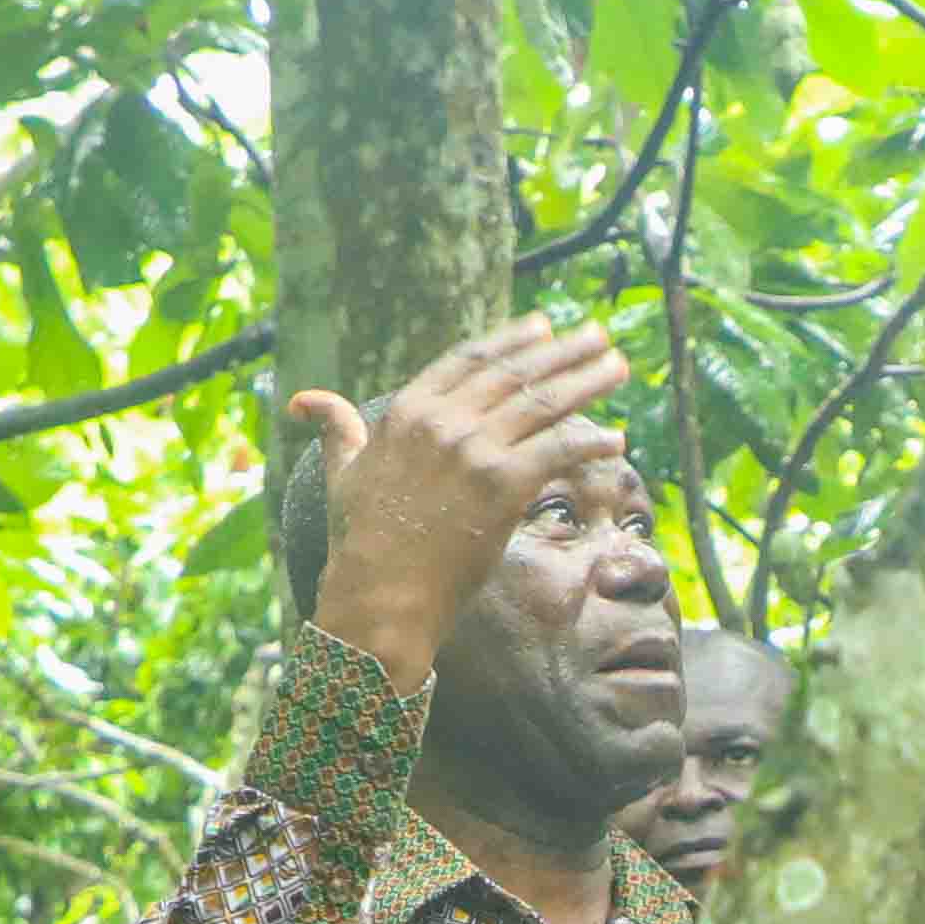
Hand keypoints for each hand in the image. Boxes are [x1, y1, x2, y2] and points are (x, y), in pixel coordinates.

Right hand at [295, 318, 637, 694]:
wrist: (379, 597)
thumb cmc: (359, 541)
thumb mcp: (342, 473)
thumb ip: (337, 429)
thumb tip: (305, 401)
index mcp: (409, 410)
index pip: (471, 360)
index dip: (512, 340)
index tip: (543, 325)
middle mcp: (444, 421)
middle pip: (516, 372)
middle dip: (564, 350)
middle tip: (599, 335)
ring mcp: (475, 451)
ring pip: (544, 402)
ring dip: (588, 380)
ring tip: (619, 365)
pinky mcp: (504, 486)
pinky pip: (560, 449)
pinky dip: (592, 441)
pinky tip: (617, 438)